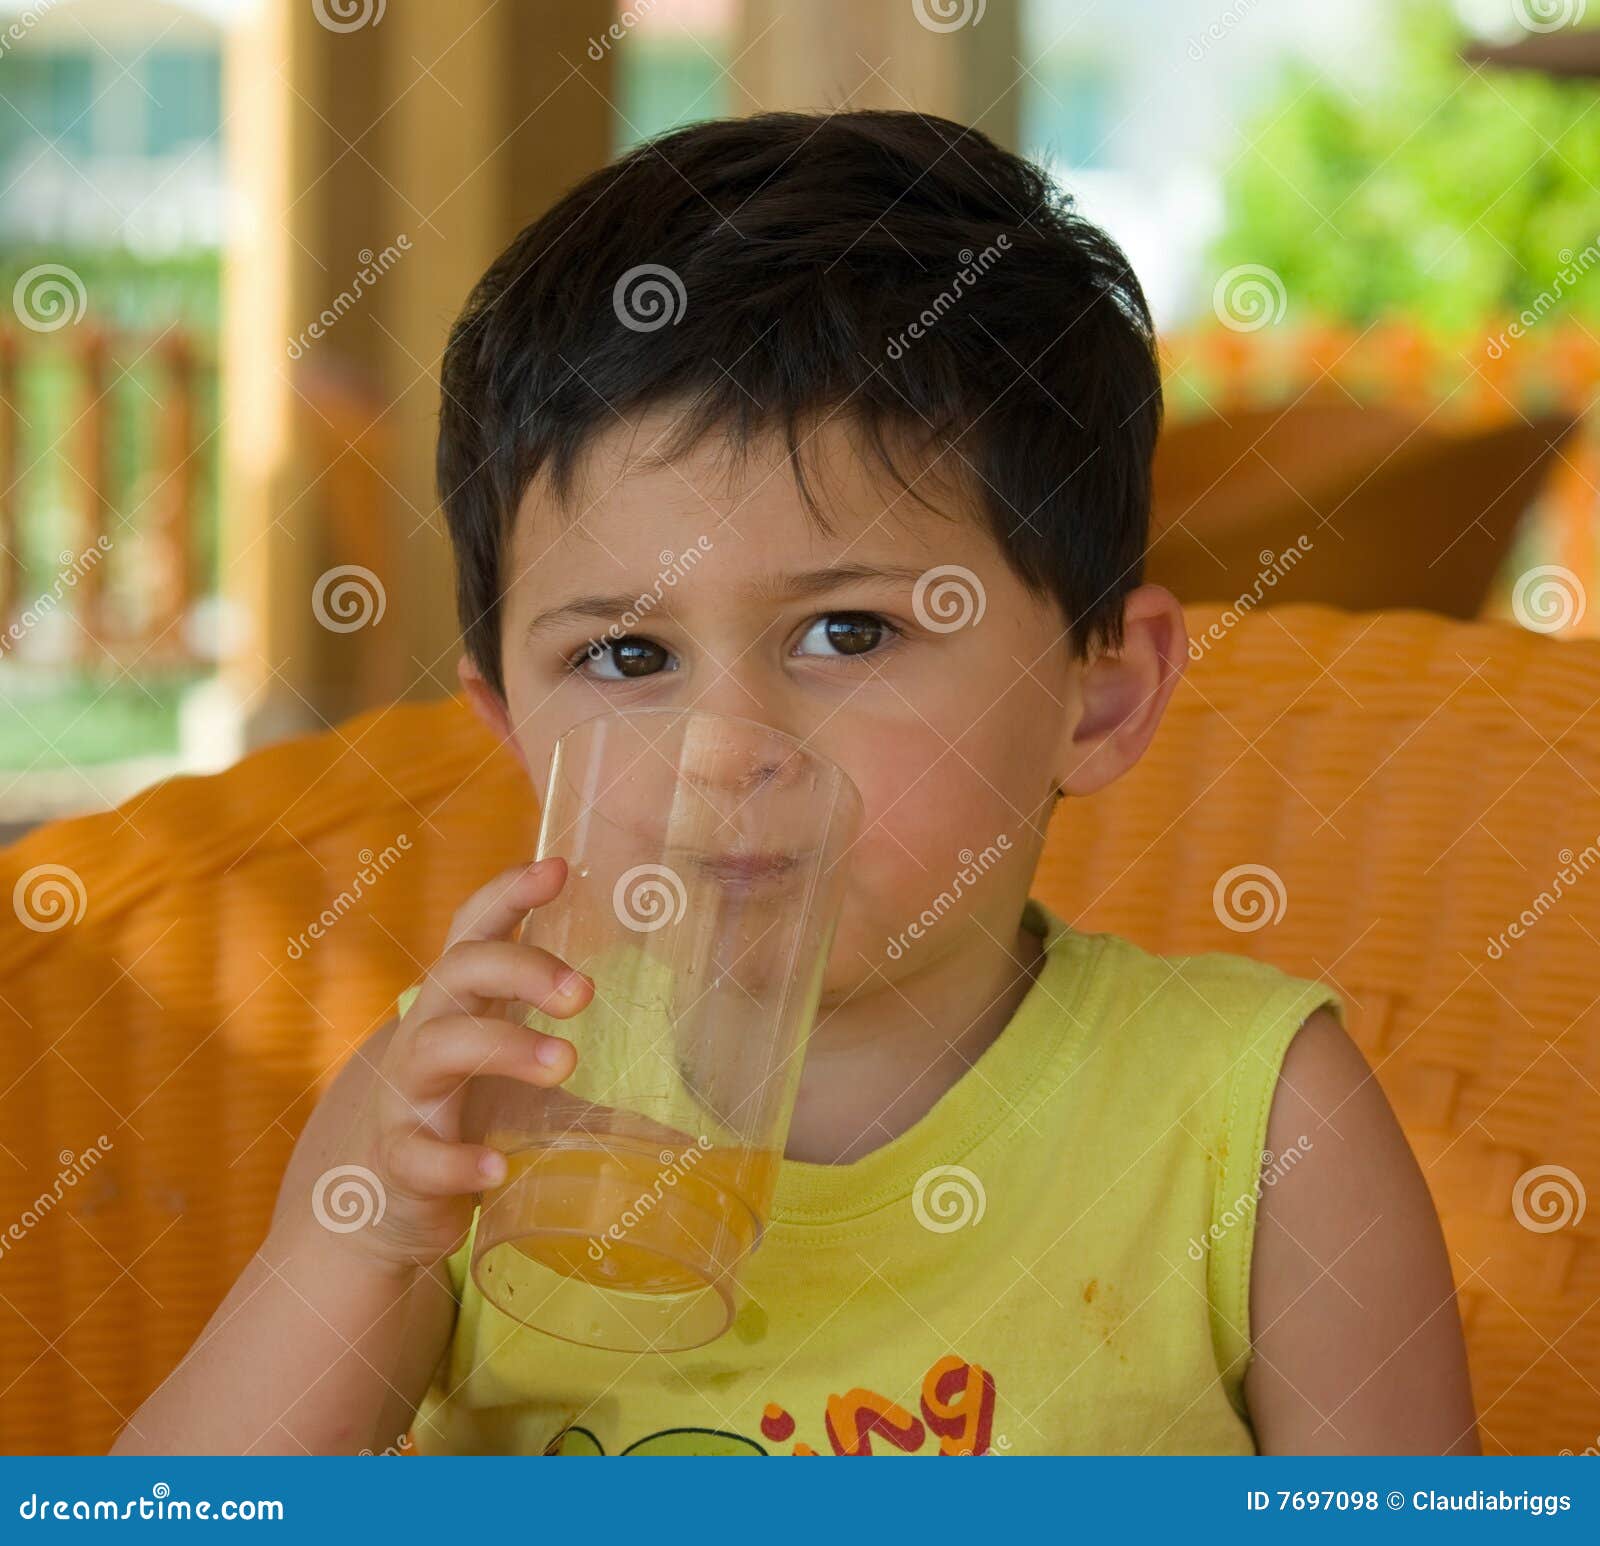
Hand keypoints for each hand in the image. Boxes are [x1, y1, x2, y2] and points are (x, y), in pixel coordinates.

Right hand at [326, 856, 591, 1273]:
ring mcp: (407, 1094)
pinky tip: (494, 1168)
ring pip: (439, 1047)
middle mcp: (429, 1031)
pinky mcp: (399, 1159)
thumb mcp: (518, 1073)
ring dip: (504, 1047)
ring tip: (564, 1063)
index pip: (476, 929)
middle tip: (585, 992)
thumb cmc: (472, 1114)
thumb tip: (692, 1099)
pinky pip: (417, 1153)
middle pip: (460, 971)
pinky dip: (455, 1159)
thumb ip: (585, 1069)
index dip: (509, 892)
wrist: (388, 1201)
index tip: (559, 868)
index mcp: (463, 1001)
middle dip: (522, 968)